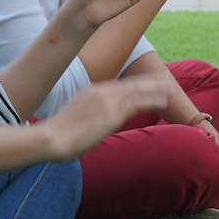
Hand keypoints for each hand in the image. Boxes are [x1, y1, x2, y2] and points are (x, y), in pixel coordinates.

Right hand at [40, 76, 168, 160]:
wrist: (48, 138)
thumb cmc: (54, 137)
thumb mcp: (71, 121)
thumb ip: (85, 120)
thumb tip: (89, 129)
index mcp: (90, 92)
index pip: (117, 86)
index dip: (133, 85)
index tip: (144, 85)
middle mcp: (100, 92)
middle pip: (130, 84)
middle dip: (148, 82)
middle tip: (163, 80)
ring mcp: (107, 100)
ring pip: (138, 90)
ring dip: (155, 89)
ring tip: (169, 88)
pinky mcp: (113, 112)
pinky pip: (139, 102)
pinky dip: (153, 99)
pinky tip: (164, 101)